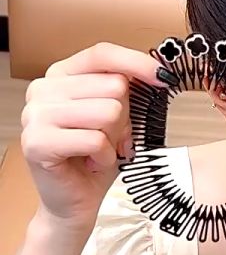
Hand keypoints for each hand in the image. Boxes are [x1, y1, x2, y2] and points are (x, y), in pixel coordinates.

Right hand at [20, 42, 171, 232]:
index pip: (102, 53)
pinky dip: (105, 156)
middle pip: (113, 85)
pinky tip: (92, 163)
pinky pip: (95, 139)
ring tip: (100, 151)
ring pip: (108, 111)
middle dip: (123, 117)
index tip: (162, 76)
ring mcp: (35, 115)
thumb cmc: (95, 157)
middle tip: (110, 138)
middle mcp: (42, 89)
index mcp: (60, 75)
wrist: (75, 201)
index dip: (136, 62)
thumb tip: (157, 71)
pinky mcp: (37, 142)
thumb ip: (125, 88)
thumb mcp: (116, 115)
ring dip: (114, 139)